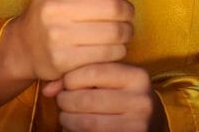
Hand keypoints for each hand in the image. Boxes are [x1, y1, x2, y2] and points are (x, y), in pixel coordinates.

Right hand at [2, 0, 136, 82]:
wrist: (25, 46)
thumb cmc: (57, 10)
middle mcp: (52, 7)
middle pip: (113, 6)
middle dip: (127, 11)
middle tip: (125, 14)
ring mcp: (56, 35)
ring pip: (115, 32)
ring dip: (127, 31)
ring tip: (122, 30)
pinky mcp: (62, 60)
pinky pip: (108, 54)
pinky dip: (118, 50)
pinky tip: (112, 46)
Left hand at [42, 62, 163, 131]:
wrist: (149, 122)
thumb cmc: (122, 96)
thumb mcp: (110, 80)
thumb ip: (82, 76)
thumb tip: (48, 90)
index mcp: (138, 77)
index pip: (93, 71)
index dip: (71, 78)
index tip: (68, 84)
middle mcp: (141, 100)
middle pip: (86, 99)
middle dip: (66, 101)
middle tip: (63, 101)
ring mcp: (137, 125)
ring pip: (86, 123)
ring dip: (67, 120)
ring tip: (66, 116)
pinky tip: (74, 128)